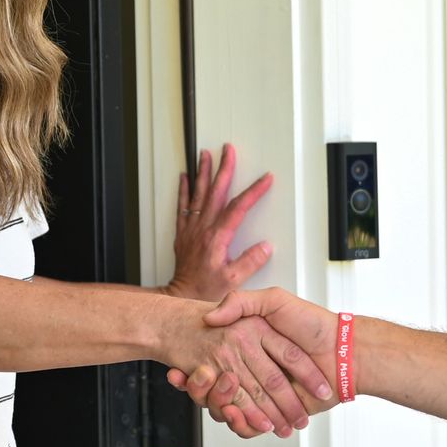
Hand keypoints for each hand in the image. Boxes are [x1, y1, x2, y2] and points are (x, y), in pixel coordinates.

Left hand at [164, 145, 274, 301]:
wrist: (181, 295)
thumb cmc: (204, 289)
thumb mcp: (233, 281)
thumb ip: (250, 262)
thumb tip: (265, 247)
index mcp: (217, 238)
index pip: (238, 208)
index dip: (253, 192)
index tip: (265, 179)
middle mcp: (202, 230)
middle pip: (215, 192)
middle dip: (224, 169)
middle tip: (229, 151)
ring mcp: (191, 230)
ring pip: (198, 194)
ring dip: (203, 172)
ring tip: (205, 154)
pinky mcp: (183, 234)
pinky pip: (182, 206)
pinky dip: (184, 190)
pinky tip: (185, 177)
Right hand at [168, 288, 344, 437]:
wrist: (345, 352)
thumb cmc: (314, 324)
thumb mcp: (274, 301)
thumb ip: (242, 302)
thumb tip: (212, 317)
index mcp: (251, 344)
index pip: (219, 362)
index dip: (198, 369)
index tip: (182, 371)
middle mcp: (255, 368)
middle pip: (220, 386)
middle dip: (203, 389)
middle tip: (192, 383)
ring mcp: (264, 393)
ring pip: (231, 406)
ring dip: (216, 406)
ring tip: (210, 401)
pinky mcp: (275, 412)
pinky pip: (250, 423)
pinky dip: (240, 423)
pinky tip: (232, 415)